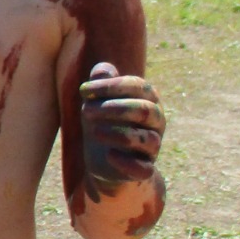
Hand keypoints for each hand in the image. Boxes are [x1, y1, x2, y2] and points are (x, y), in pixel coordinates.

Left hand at [79, 62, 163, 198]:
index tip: (83, 91)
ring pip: (147, 140)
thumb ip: (102, 83)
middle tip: (85, 111)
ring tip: (93, 131)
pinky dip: (127, 162)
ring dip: (117, 134)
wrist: (106, 162)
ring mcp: (153, 147)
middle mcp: (156, 122)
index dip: (111, 86)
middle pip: (145, 111)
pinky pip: (144, 169)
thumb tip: (102, 69)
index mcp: (148, 100)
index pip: (138, 86)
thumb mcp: (98, 102)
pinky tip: (109, 155)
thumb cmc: (105, 123)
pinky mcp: (144, 169)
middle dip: (114, 108)